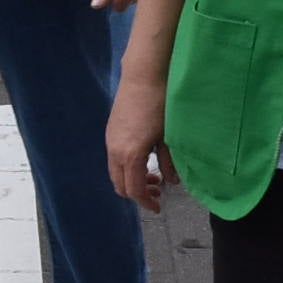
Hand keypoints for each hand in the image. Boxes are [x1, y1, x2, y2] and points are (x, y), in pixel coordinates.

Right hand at [106, 72, 176, 212]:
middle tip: (157, 192)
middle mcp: (115, 151)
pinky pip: (114, 159)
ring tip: (153, 176)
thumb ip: (169, 162)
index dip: (146, 202)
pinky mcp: (111, 131)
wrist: (143, 75)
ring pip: (116, 172)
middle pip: (120, 185)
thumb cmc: (160, 103)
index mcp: (130, 155)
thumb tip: (172, 181)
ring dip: (131, 180)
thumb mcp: (169, 136)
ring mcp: (110, 140)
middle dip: (137, 194)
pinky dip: (127, 168)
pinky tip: (144, 159)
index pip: (134, 190)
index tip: (158, 207)